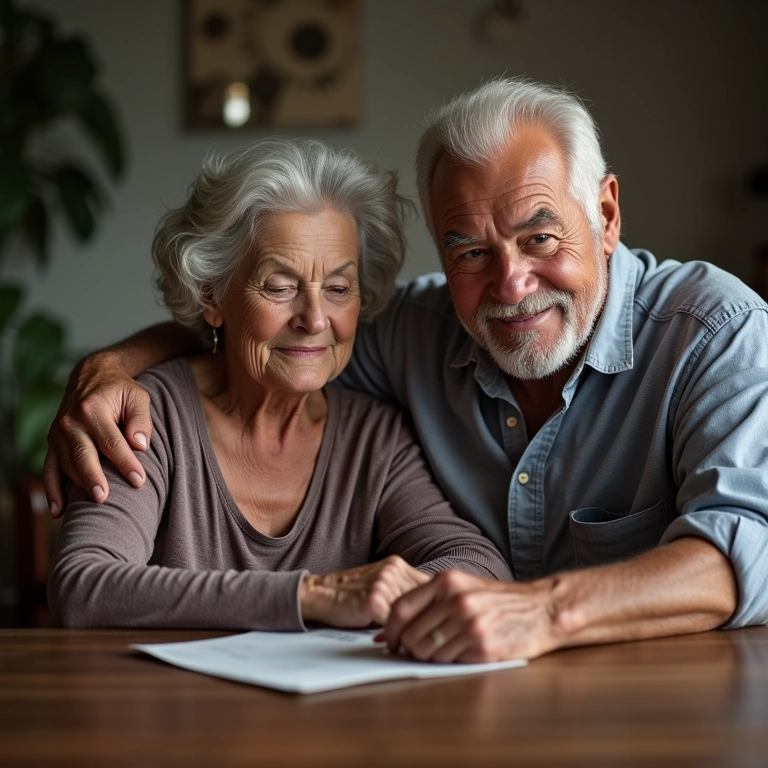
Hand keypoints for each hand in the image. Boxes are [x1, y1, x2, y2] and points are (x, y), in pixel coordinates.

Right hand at [44, 351, 152, 515]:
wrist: (91, 375)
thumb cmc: (120, 389)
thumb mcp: (137, 396)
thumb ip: (140, 420)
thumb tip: (139, 445)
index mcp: (92, 409)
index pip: (112, 441)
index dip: (126, 462)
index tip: (139, 481)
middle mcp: (70, 422)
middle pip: (83, 455)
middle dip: (93, 478)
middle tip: (104, 499)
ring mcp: (58, 433)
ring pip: (67, 464)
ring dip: (78, 486)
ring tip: (94, 507)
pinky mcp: (53, 443)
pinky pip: (49, 469)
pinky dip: (52, 491)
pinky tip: (59, 511)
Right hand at [300, 556, 431, 627]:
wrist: (319, 593)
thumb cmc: (351, 594)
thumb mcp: (381, 585)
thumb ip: (402, 592)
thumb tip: (430, 614)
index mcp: (397, 565)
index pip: (429, 586)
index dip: (432, 606)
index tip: (433, 621)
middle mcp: (393, 570)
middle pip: (423, 600)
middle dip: (423, 621)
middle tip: (420, 636)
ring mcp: (383, 583)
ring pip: (409, 613)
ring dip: (408, 630)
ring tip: (404, 641)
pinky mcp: (372, 600)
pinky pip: (393, 624)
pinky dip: (394, 635)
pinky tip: (388, 640)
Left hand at [379, 570, 559, 662]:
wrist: (540, 610)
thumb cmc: (497, 601)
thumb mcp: (462, 587)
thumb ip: (429, 602)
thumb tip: (391, 628)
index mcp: (447, 581)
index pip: (401, 608)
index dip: (389, 630)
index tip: (388, 643)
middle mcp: (456, 600)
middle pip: (411, 634)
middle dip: (410, 648)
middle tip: (418, 651)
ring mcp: (470, 623)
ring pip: (428, 652)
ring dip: (431, 657)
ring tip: (447, 649)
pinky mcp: (483, 646)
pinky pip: (450, 662)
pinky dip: (451, 662)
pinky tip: (465, 652)